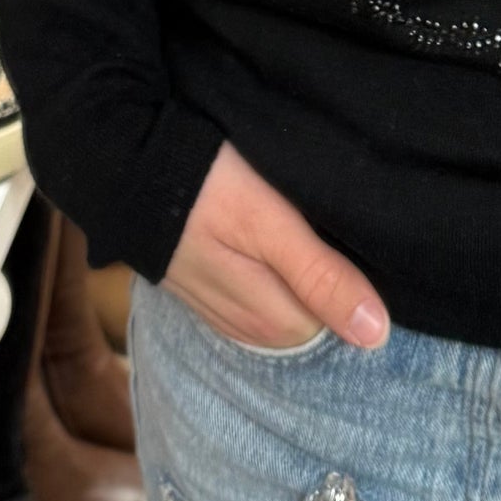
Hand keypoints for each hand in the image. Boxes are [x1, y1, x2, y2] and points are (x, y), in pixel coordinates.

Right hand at [163, 141, 390, 351]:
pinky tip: (269, 251)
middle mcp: (243, 327)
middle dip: (326, 290)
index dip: (353, 289)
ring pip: (280, 315)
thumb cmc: (206, 185)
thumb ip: (319, 276)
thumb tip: (376, 335)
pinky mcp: (201, 290)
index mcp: (267, 319)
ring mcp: (219, 310)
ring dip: (298, 286)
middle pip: (309, 326)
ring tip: (305, 239)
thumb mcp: (270, 224)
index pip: (338, 330)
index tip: (353, 247)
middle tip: (331, 234)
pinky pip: (251, 302)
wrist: (123, 166)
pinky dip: (269, 283)